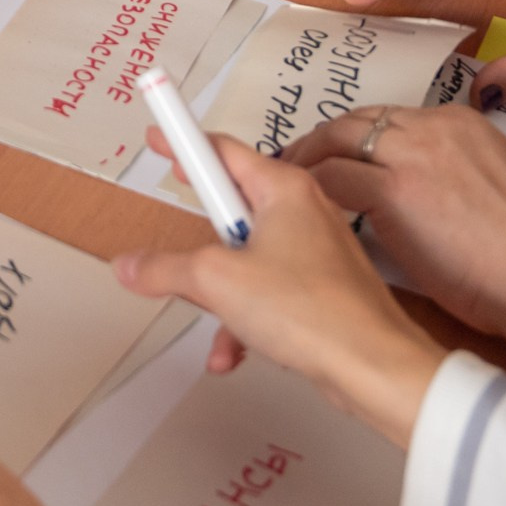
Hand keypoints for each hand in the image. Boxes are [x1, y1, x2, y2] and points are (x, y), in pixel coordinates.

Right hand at [114, 133, 446, 447]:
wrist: (374, 368)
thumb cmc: (313, 310)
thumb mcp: (216, 281)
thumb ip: (165, 268)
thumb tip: (131, 265)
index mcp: (283, 188)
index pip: (221, 150)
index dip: (183, 143)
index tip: (159, 137)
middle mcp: (302, 211)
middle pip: (230, 208)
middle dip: (200, 242)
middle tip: (178, 249)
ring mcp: (314, 251)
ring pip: (244, 258)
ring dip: (218, 295)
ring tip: (216, 323)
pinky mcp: (321, 290)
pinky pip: (266, 291)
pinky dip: (244, 319)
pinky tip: (233, 351)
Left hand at [285, 103, 505, 338]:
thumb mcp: (492, 187)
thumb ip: (451, 175)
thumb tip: (418, 193)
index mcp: (462, 123)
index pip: (388, 119)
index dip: (355, 139)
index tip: (336, 156)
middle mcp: (434, 128)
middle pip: (356, 121)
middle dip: (320, 140)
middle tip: (295, 163)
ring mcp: (413, 155)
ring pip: (336, 139)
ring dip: (306, 159)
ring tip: (286, 182)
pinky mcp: (395, 189)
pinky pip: (332, 177)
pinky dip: (309, 188)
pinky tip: (298, 207)